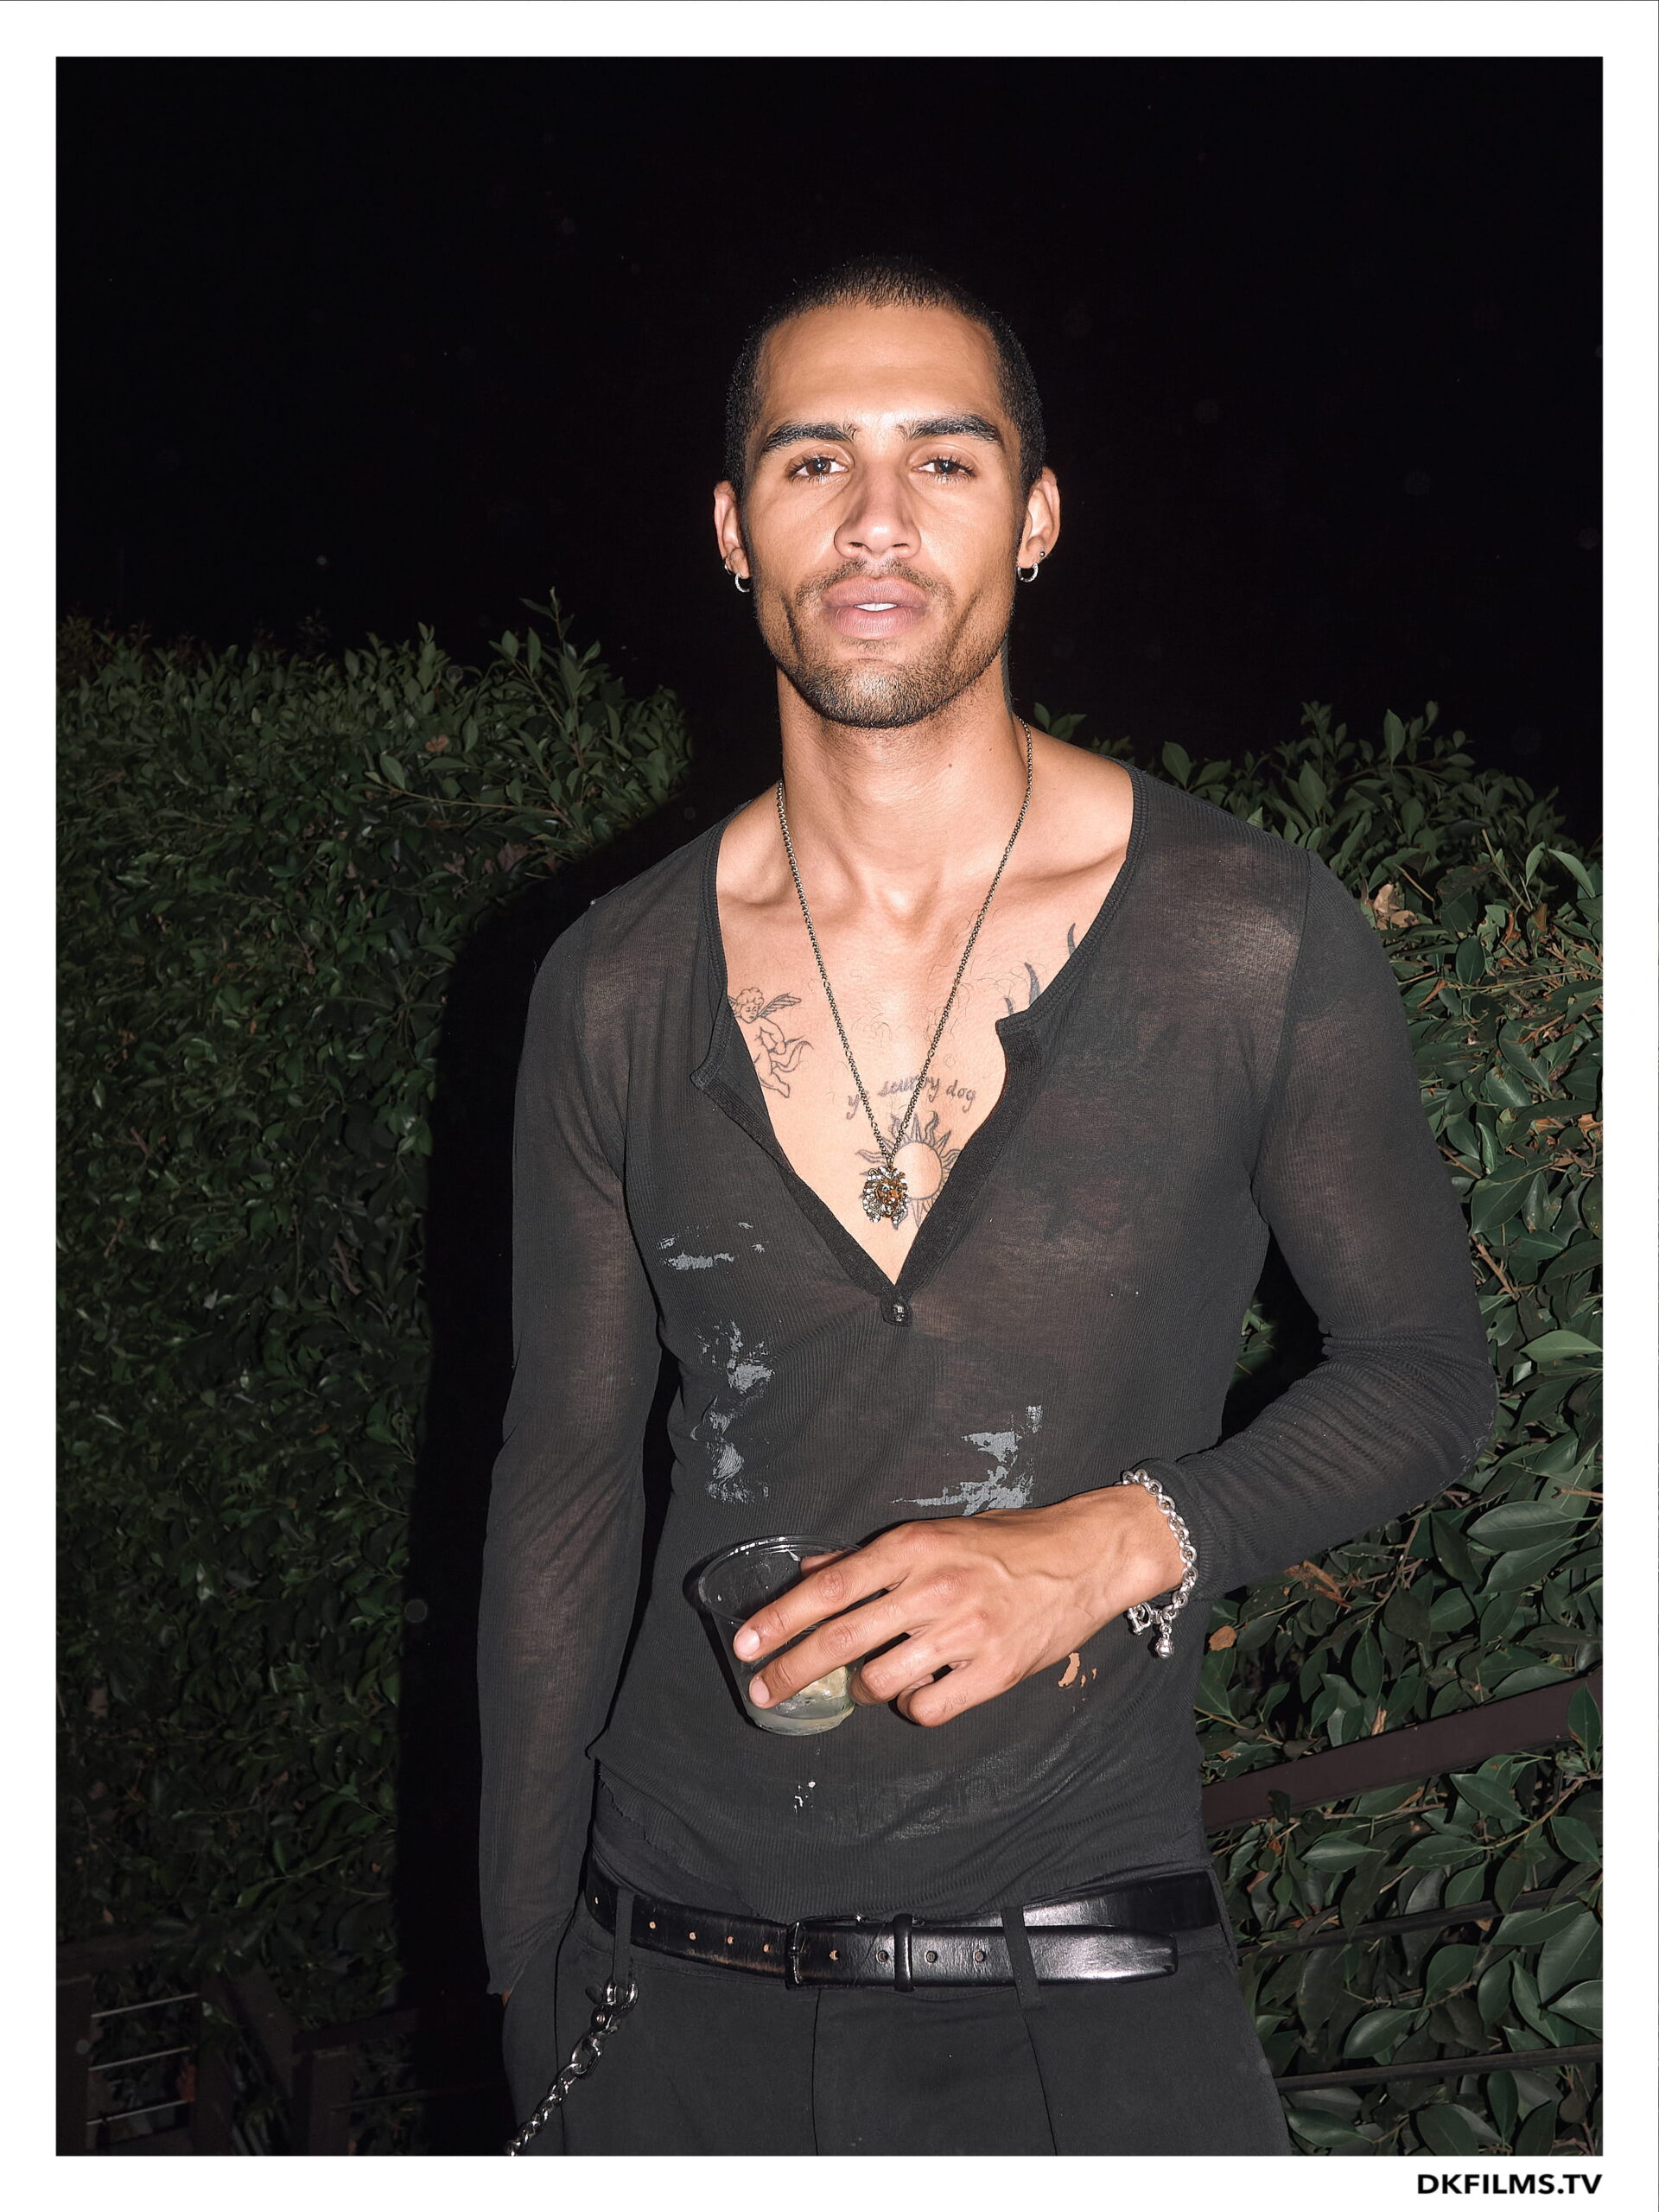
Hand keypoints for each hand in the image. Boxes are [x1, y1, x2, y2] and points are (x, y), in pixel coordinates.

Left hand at [732, 1485, 1185, 1727]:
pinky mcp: (993, 1672)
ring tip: (868, 1682)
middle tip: (761, 1691)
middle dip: (790, 1672)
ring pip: (879, 1681)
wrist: (1083, 1556)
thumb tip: (809, 1573)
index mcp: (912, 1548)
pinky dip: (911, 1705)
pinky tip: (918, 1689)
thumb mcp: (933, 1535)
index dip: (780, 1619)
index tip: (745, 1644)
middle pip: (840, 1640)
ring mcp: (963, 1633)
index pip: (828, 1588)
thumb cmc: (1003, 1544)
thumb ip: (868, 1558)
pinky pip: (926, 1707)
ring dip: (862, 1689)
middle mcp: (932, 1588)